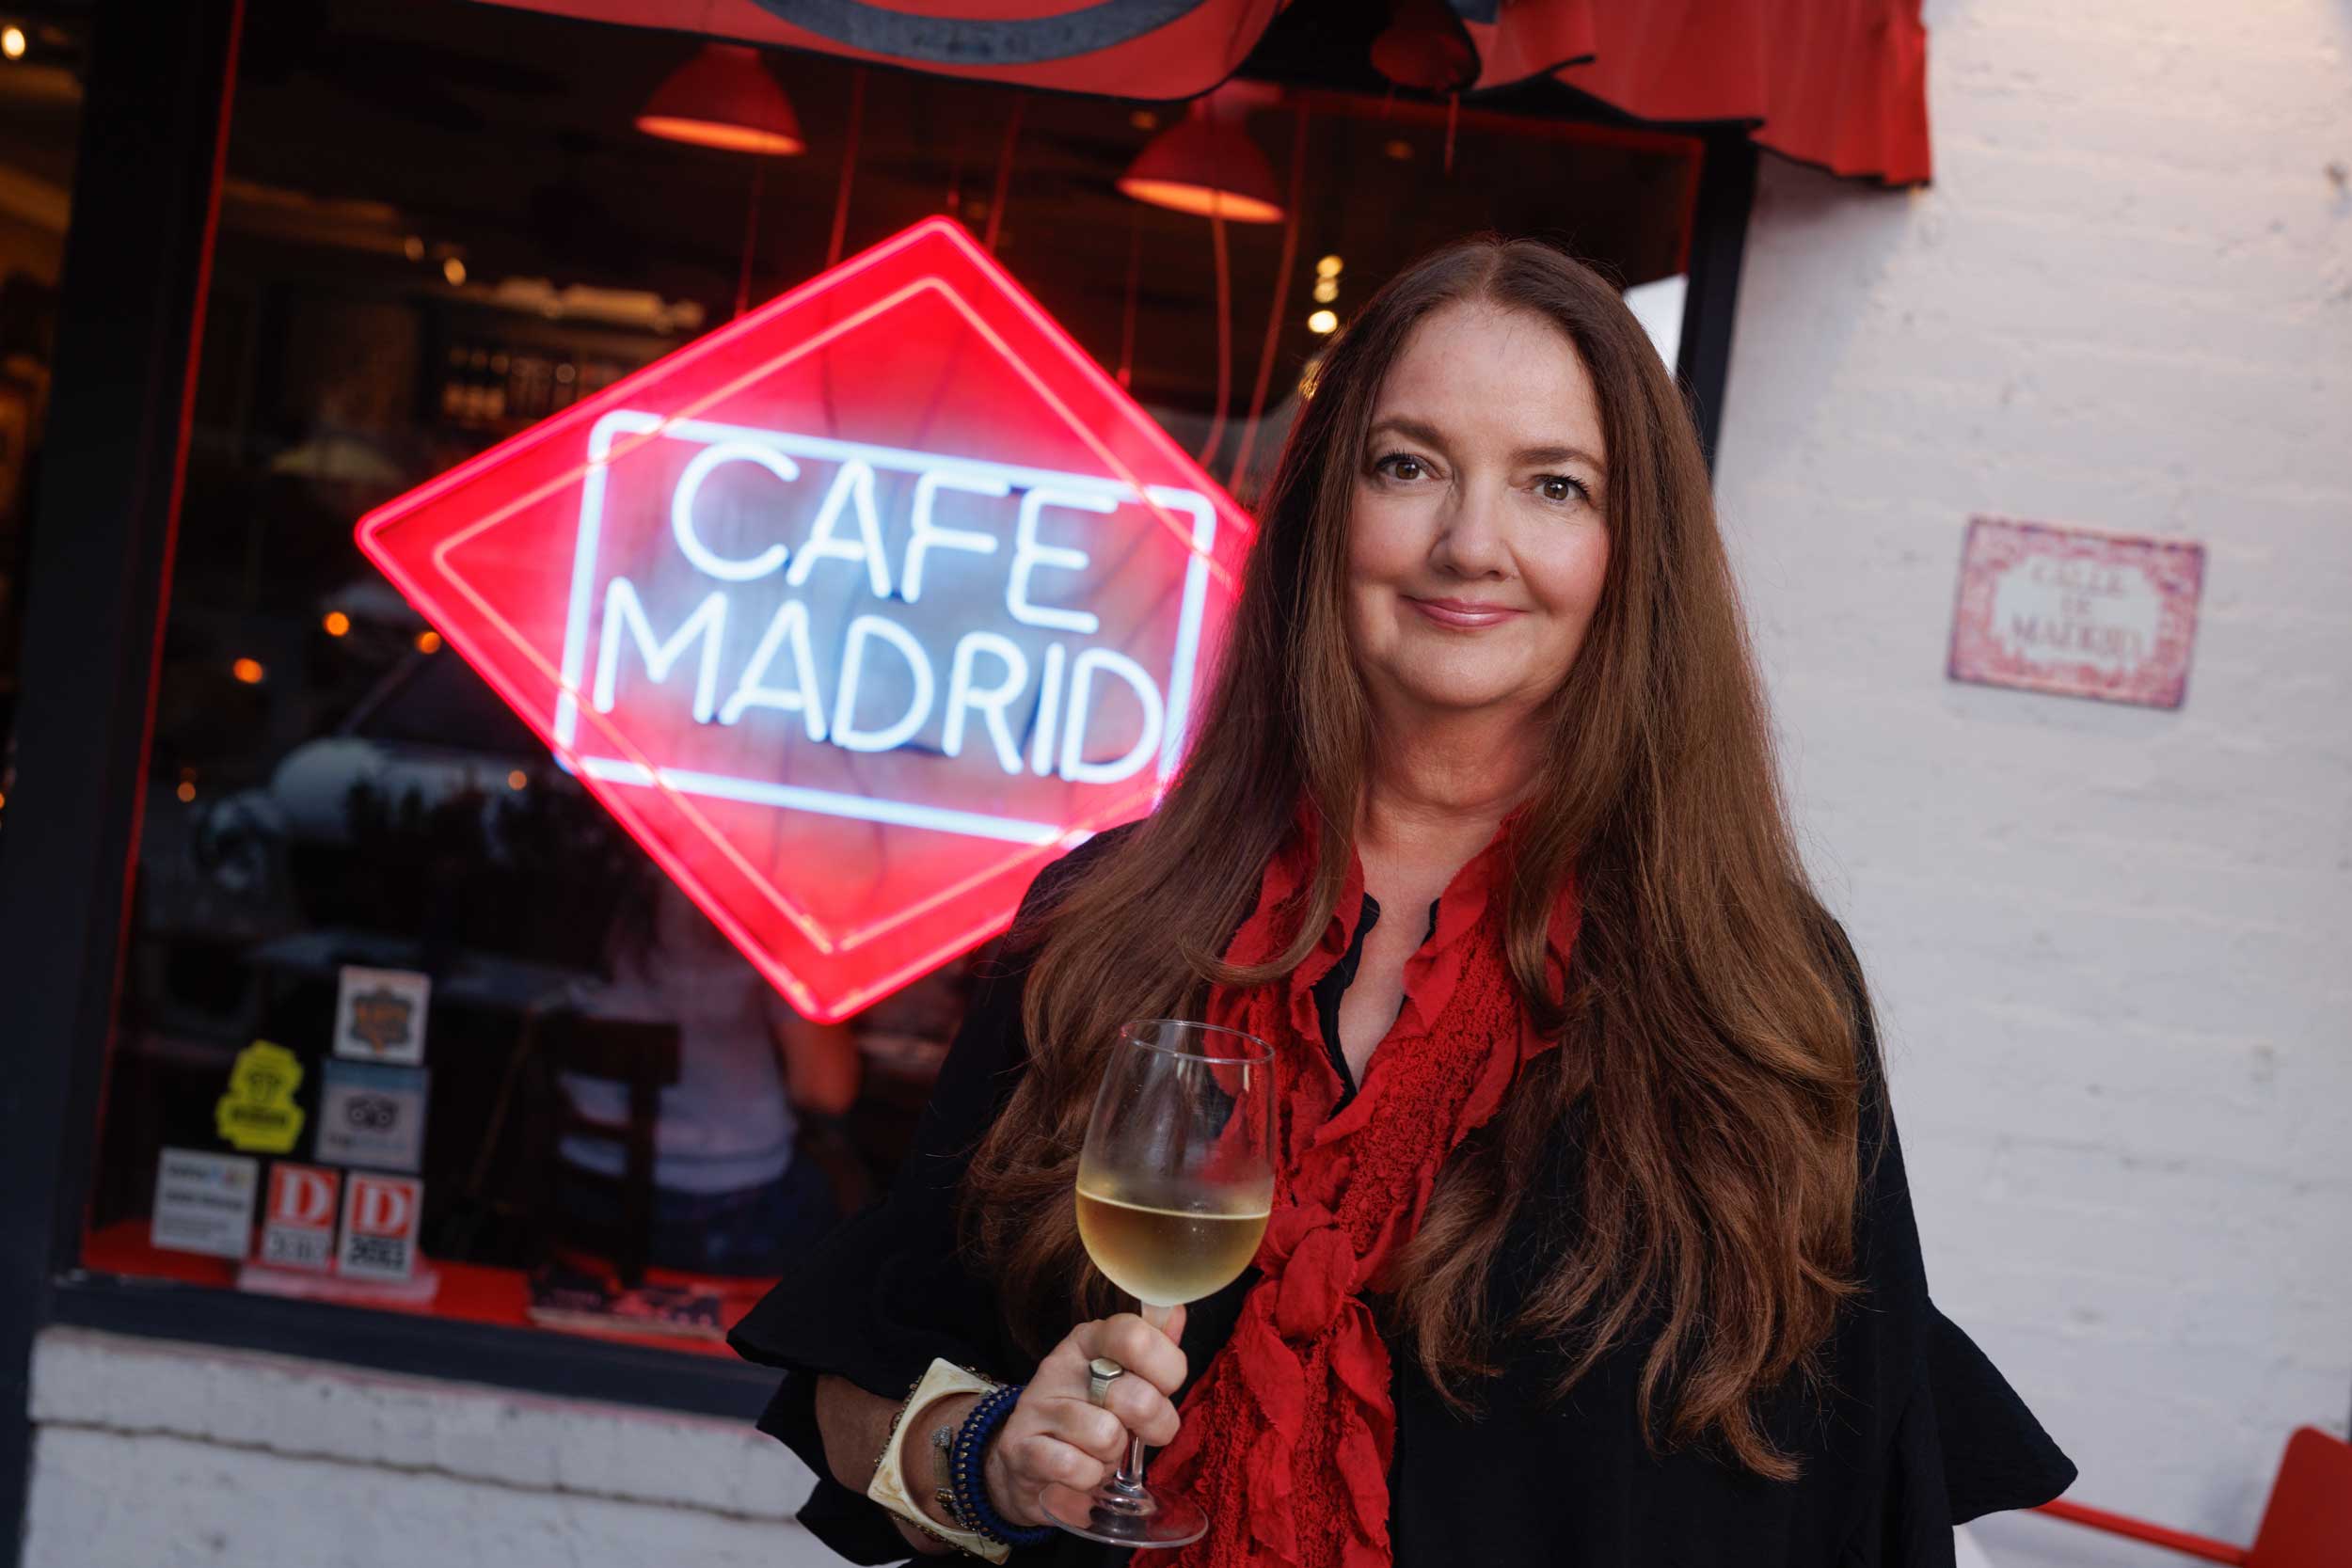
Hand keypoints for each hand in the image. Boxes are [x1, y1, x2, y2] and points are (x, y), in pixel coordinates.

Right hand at [983, 1307, 1188, 1527]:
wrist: (1029, 1464)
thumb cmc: (1089, 1416)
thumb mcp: (1123, 1378)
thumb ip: (1152, 1349)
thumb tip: (1175, 1313)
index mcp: (1089, 1339)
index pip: (1137, 1337)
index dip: (1167, 1371)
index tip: (1163, 1390)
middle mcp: (1060, 1365)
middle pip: (1138, 1397)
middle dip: (1152, 1426)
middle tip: (1135, 1431)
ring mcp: (1036, 1406)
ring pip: (1107, 1436)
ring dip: (1113, 1456)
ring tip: (1099, 1451)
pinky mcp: (1019, 1449)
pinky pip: (1077, 1469)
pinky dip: (1088, 1479)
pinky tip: (1078, 1472)